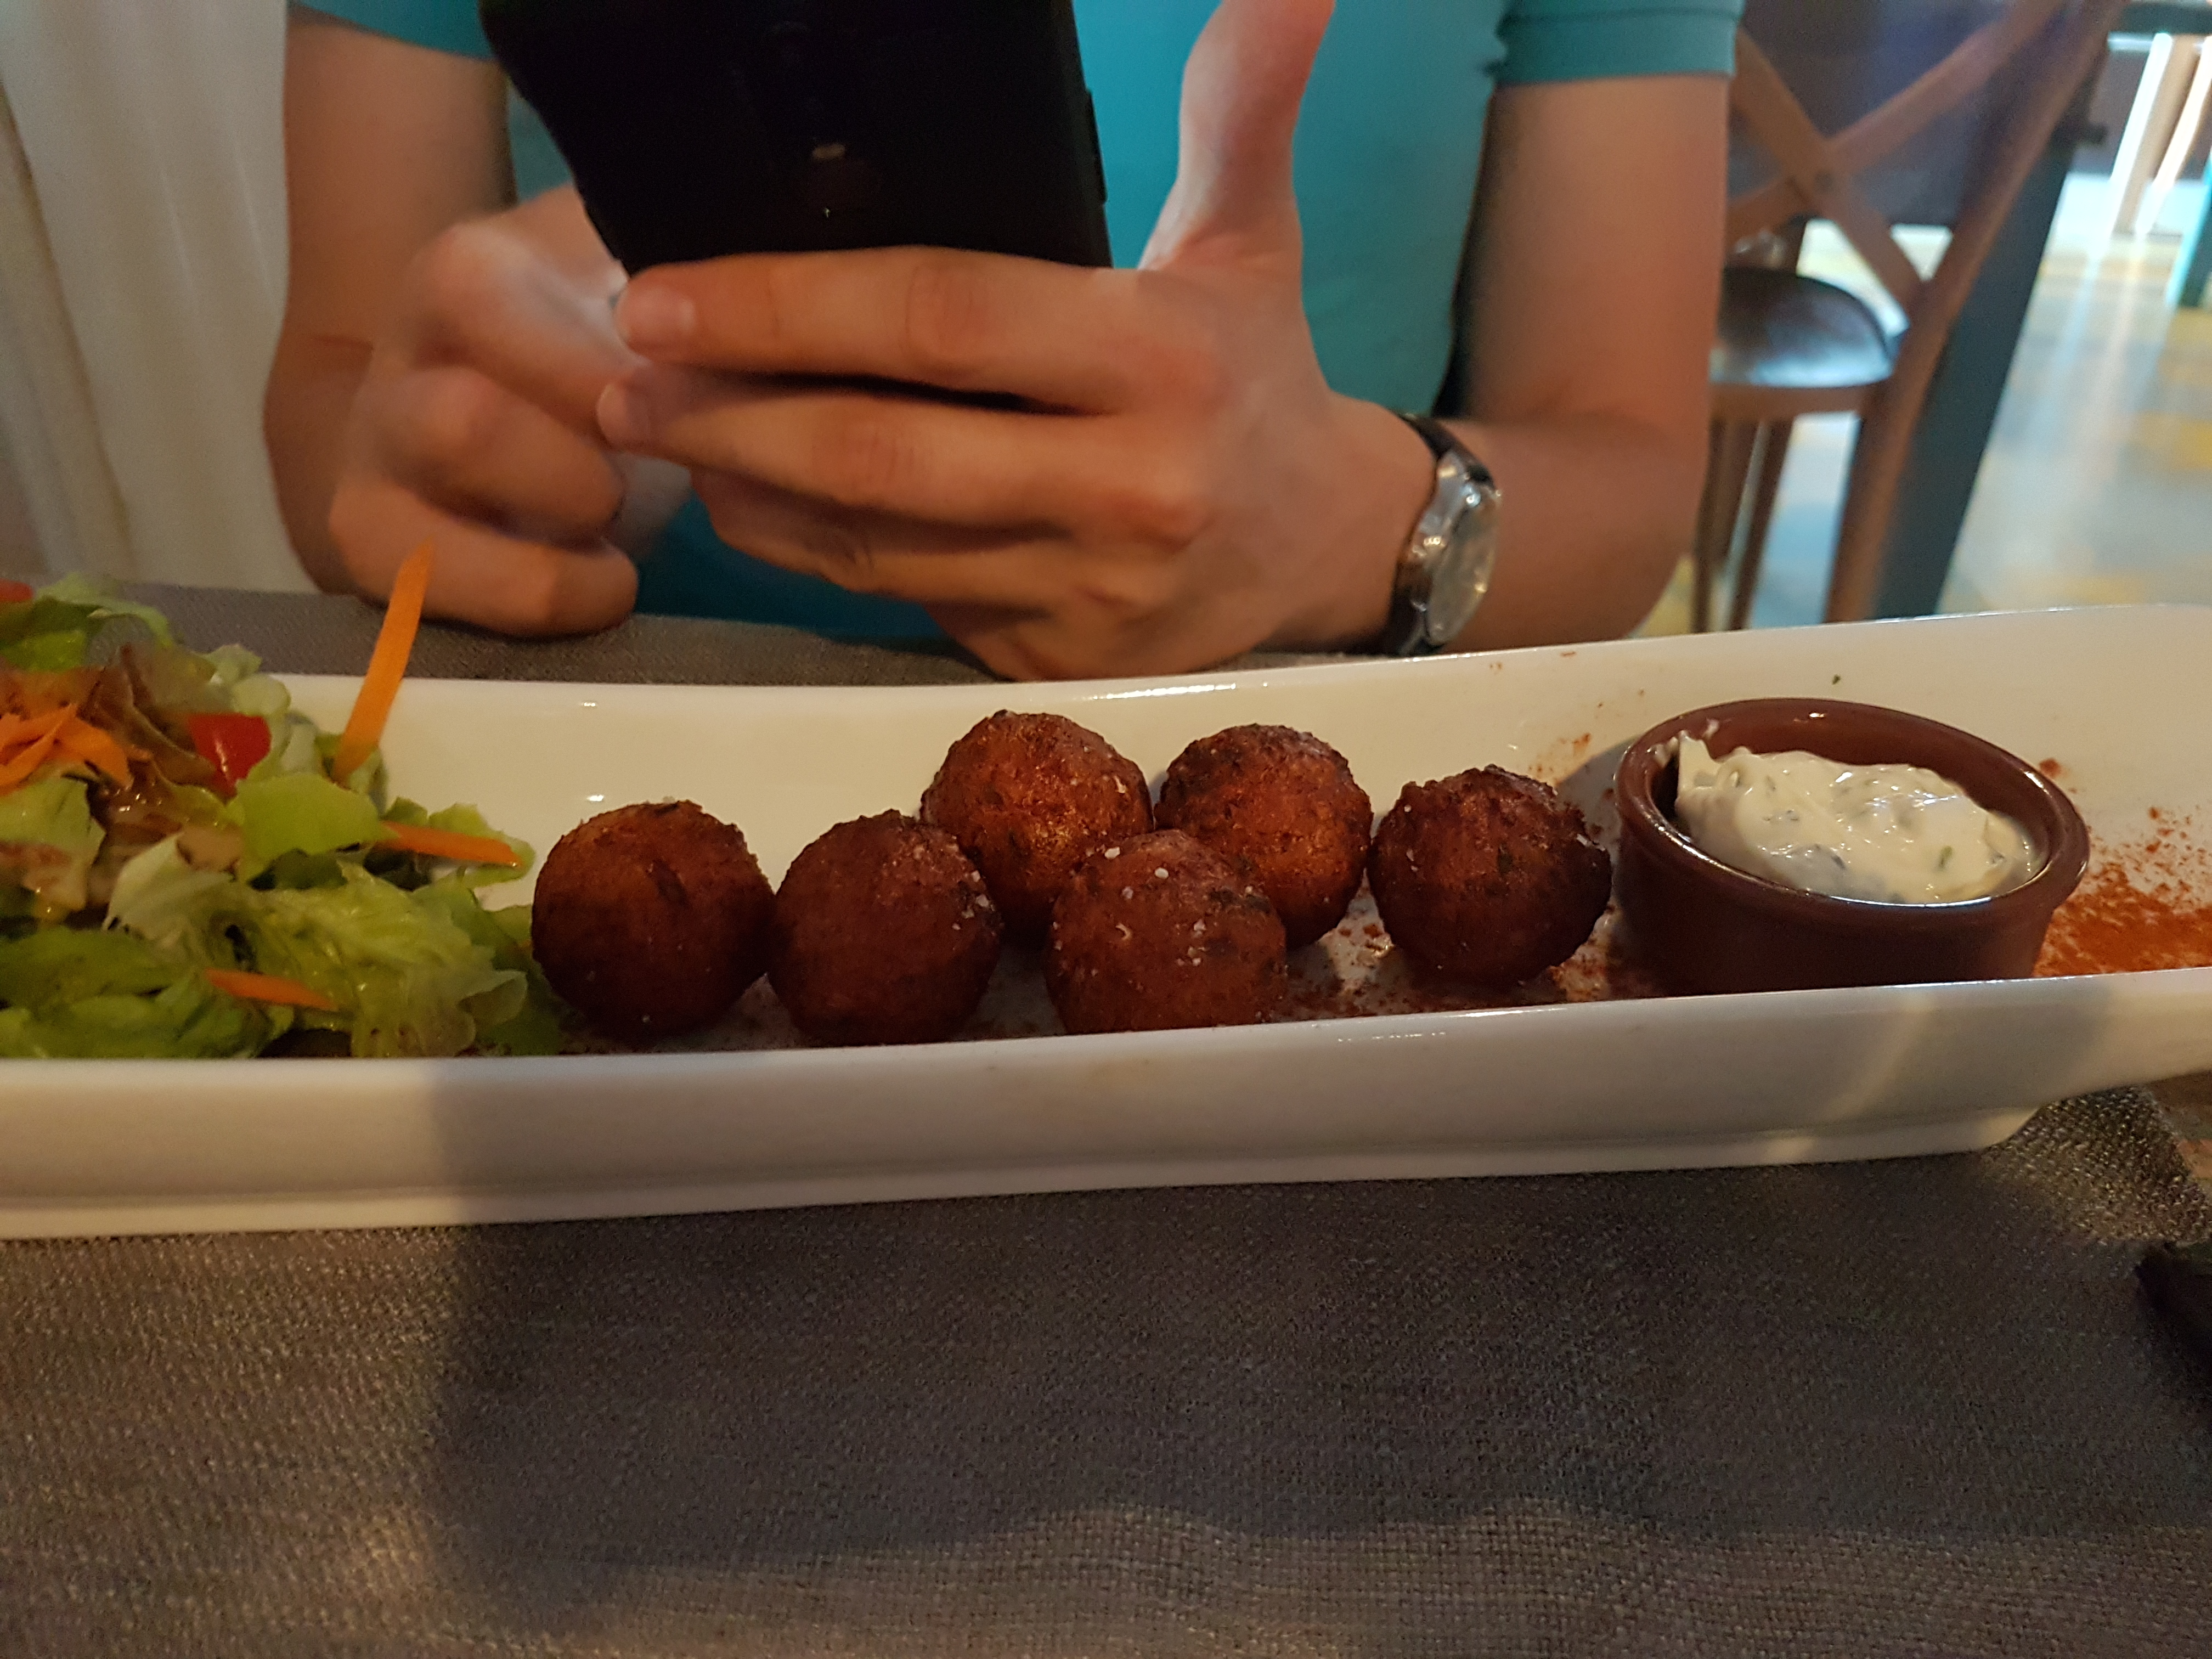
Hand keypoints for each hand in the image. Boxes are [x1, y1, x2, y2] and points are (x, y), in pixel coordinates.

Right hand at [327, 191, 647, 633]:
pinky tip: (600, 586)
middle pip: (460, 426)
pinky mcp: (370, 547)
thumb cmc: (583, 352)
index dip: (587, 369)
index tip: (672, 403)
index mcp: (464, 280)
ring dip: (557, 552)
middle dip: (577, 474)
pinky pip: (434, 593)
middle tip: (646, 483)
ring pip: (437, 527)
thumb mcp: (623, 281)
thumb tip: (783, 261)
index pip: (484, 301)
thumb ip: (683, 263)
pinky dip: (535, 603)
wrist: (456, 417)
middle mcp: (400, 366)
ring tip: (622, 546)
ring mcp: (373, 463)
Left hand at [596, 0, 1431, 678]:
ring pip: (877, 544)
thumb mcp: (1251, 236)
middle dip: (733, 413)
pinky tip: (744, 502)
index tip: (665, 292)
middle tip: (622, 377)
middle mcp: (1128, 487)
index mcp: (1160, 360)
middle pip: (885, 451)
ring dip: (748, 488)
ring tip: (655, 431)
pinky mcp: (1057, 662)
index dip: (789, 307)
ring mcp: (1089, 591)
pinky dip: (810, 555)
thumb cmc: (1258, 374)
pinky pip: (902, 601)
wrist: (1325, 551)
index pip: (943, 320)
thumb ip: (1239, 109)